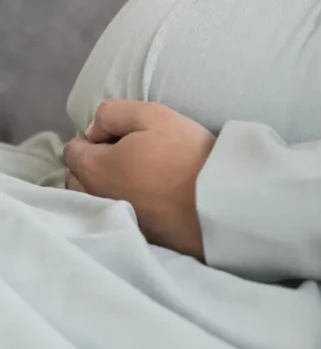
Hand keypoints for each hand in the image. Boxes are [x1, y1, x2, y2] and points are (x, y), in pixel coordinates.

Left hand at [64, 100, 215, 259]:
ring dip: (104, 186)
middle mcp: (96, 199)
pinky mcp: (137, 235)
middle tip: (128, 154)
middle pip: (77, 178)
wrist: (220, 201)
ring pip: (93, 200)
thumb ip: (111, 113)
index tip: (123, 135)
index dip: (95, 137)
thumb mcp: (151, 114)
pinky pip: (117, 216)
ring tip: (135, 176)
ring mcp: (117, 220)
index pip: (72, 150)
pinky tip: (147, 197)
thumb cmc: (185, 153)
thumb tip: (94, 130)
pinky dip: (123, 204)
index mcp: (95, 168)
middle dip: (92, 164)